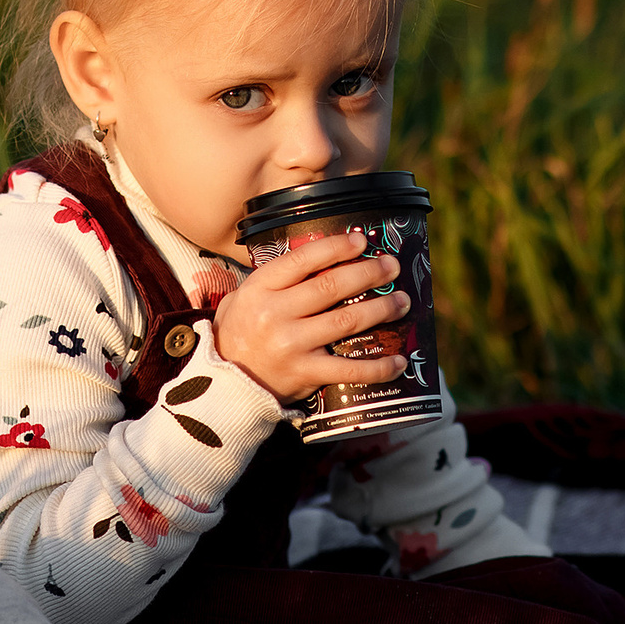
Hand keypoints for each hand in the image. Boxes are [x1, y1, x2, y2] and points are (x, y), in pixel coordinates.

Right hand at [212, 229, 412, 403]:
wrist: (223, 382)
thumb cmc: (241, 332)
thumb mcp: (245, 296)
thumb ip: (277, 279)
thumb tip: (324, 257)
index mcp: (260, 288)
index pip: (303, 259)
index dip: (336, 247)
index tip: (362, 241)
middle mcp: (274, 314)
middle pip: (331, 287)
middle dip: (368, 273)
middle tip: (392, 267)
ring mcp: (290, 345)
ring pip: (346, 321)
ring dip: (381, 309)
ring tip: (401, 302)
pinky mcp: (304, 374)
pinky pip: (348, 369)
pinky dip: (378, 367)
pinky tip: (398, 361)